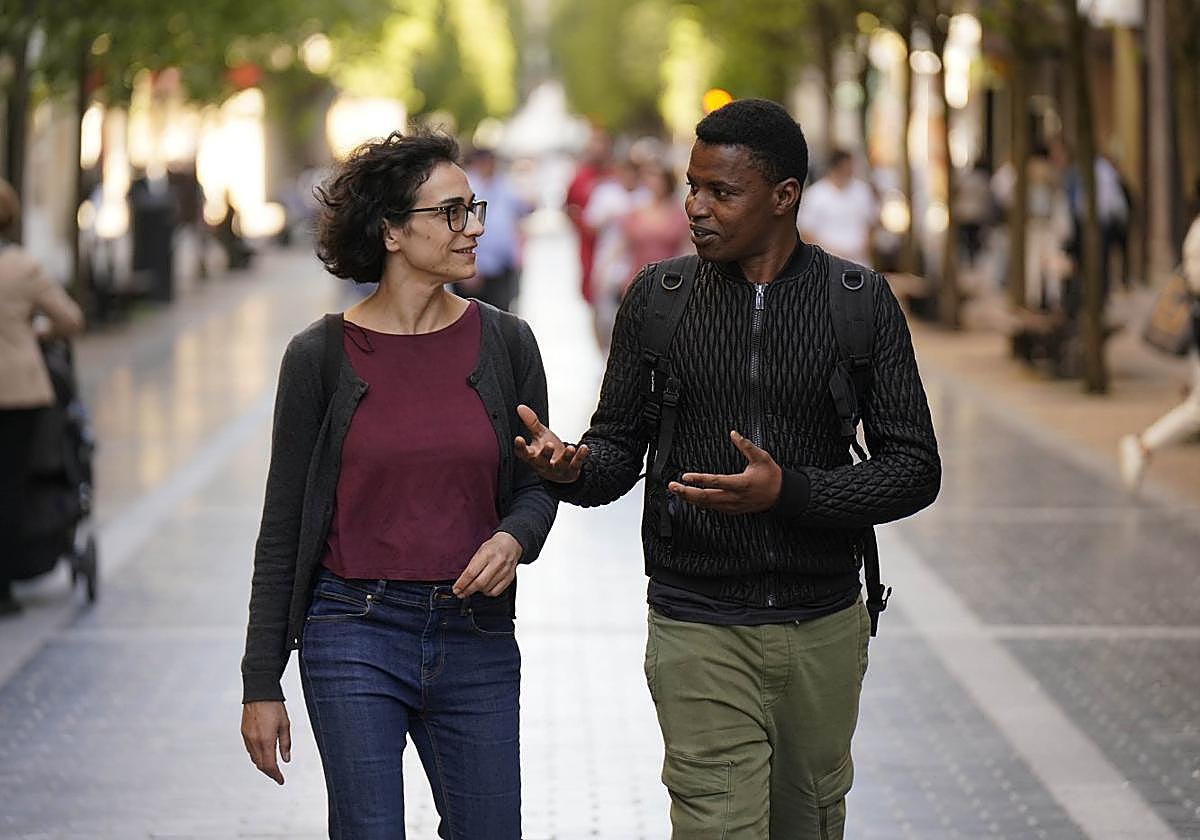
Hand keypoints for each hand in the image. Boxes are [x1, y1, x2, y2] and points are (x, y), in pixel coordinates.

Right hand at [241, 701, 290, 784]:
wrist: (259, 693)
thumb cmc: (274, 707)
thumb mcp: (285, 725)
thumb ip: (285, 744)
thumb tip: (286, 760)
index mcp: (266, 740)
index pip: (270, 765)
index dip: (275, 775)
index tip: (281, 780)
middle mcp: (254, 741)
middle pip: (261, 765)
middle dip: (269, 772)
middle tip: (277, 776)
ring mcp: (247, 738)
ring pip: (254, 758)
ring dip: (262, 765)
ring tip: (272, 767)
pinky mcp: (244, 733)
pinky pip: (250, 750)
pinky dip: (257, 756)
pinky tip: (263, 754)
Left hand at [454, 531, 523, 597]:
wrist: (510, 544)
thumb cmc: (494, 547)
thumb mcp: (480, 550)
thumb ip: (472, 565)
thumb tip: (462, 580)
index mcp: (487, 554)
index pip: (471, 573)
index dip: (462, 583)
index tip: (456, 589)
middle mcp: (497, 563)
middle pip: (479, 583)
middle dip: (467, 590)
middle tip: (461, 593)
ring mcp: (504, 571)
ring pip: (487, 589)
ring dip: (477, 591)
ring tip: (472, 589)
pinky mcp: (509, 578)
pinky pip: (496, 592)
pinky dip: (488, 593)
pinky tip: (484, 589)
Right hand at [513, 404, 588, 483]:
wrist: (562, 469)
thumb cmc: (549, 451)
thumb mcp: (540, 435)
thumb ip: (531, 422)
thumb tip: (520, 407)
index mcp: (533, 456)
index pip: (523, 453)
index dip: (520, 447)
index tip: (518, 438)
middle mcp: (544, 465)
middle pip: (541, 462)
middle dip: (545, 454)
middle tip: (549, 445)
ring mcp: (557, 470)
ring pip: (559, 465)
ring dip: (565, 457)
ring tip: (570, 448)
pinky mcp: (571, 471)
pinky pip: (575, 465)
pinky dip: (580, 457)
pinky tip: (584, 448)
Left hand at [668, 430, 782, 514]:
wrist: (781, 495)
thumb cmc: (771, 476)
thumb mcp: (761, 457)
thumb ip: (746, 446)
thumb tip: (734, 434)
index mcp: (742, 484)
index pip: (716, 482)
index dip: (699, 480)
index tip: (685, 476)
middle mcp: (735, 497)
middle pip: (706, 498)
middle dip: (687, 492)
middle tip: (673, 486)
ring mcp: (732, 506)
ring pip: (707, 505)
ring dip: (690, 498)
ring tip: (677, 491)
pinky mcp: (732, 510)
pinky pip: (712, 508)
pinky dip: (699, 503)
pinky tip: (691, 498)